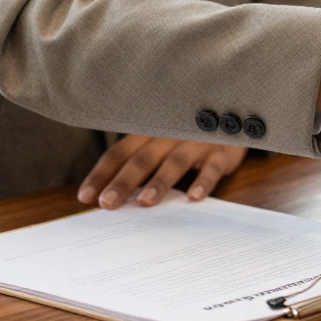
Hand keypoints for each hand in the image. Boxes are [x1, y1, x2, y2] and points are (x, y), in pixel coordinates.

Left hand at [77, 135, 247, 208]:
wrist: (235, 117)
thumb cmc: (189, 137)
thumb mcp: (162, 143)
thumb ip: (140, 163)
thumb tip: (109, 195)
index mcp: (149, 133)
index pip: (120, 153)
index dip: (102, 174)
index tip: (85, 197)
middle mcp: (170, 135)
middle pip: (142, 159)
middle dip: (124, 182)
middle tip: (107, 203)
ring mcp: (196, 142)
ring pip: (175, 162)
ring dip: (159, 182)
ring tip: (145, 202)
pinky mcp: (222, 151)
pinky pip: (212, 167)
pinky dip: (204, 181)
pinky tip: (194, 197)